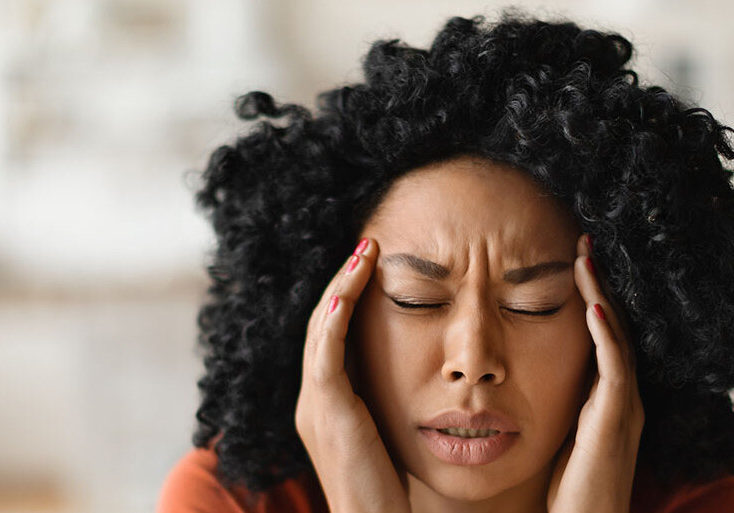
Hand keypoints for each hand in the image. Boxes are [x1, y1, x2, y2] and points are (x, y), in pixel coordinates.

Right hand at [295, 238, 410, 512]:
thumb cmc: (391, 494)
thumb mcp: (388, 437)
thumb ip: (390, 404)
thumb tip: (420, 376)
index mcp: (326, 405)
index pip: (330, 336)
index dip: (347, 297)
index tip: (372, 265)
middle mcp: (312, 402)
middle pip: (320, 323)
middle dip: (342, 281)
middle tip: (368, 244)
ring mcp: (315, 408)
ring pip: (319, 331)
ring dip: (341, 288)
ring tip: (365, 252)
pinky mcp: (327, 416)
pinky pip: (324, 358)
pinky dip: (333, 322)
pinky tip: (346, 295)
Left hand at [546, 233, 644, 512]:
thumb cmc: (567, 494)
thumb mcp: (557, 437)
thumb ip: (549, 405)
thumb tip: (518, 377)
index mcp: (605, 400)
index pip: (600, 335)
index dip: (589, 296)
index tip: (572, 260)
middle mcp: (620, 398)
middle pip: (613, 326)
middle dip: (598, 283)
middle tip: (584, 241)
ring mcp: (622, 409)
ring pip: (617, 338)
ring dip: (601, 296)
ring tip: (586, 258)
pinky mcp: (615, 423)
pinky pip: (615, 370)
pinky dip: (606, 336)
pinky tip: (593, 308)